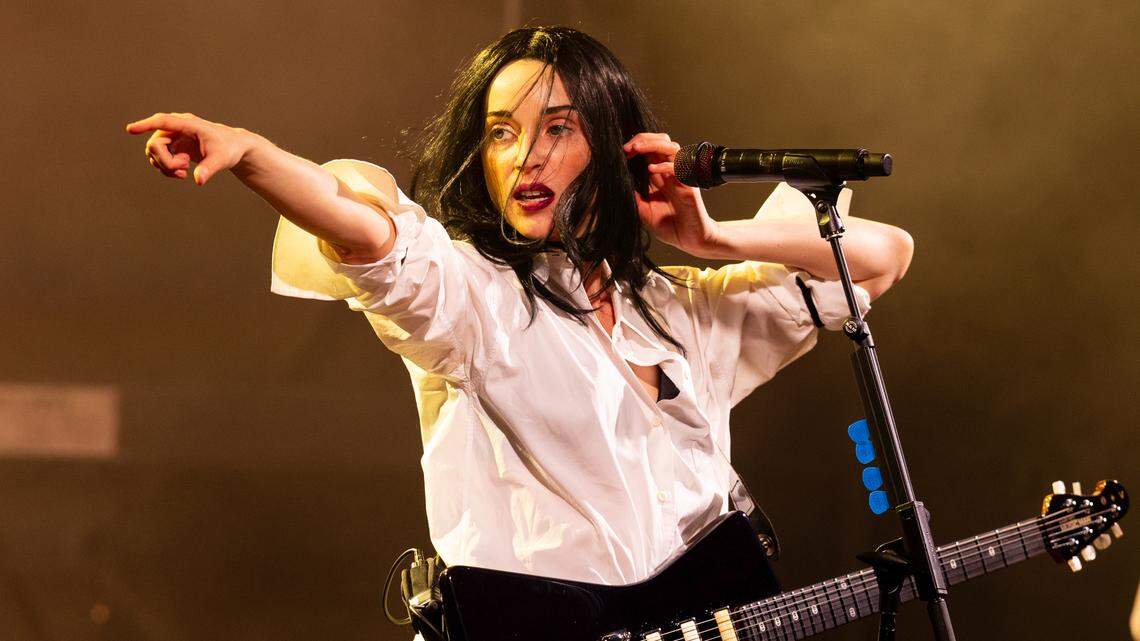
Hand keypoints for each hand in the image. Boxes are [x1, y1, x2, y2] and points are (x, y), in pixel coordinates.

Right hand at [125, 112, 255, 185]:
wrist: (233, 148)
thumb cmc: (229, 149)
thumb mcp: (222, 159)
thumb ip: (209, 168)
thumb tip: (198, 180)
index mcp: (188, 124)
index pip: (162, 122)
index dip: (146, 125)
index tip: (130, 130)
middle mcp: (176, 128)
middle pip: (155, 145)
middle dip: (165, 161)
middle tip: (184, 169)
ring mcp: (173, 137)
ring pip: (154, 153)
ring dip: (166, 167)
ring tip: (185, 172)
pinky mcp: (173, 147)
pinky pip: (159, 159)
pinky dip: (167, 170)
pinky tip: (183, 174)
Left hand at [623, 132, 719, 256]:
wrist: (690, 240)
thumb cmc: (672, 226)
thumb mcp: (645, 211)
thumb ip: (634, 197)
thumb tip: (619, 186)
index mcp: (660, 176)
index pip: (651, 149)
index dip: (637, 145)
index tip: (623, 151)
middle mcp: (672, 173)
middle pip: (662, 141)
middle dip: (644, 138)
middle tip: (628, 147)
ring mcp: (681, 178)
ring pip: (672, 148)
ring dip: (653, 144)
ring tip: (637, 149)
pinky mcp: (689, 186)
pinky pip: (680, 168)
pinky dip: (665, 165)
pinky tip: (652, 170)